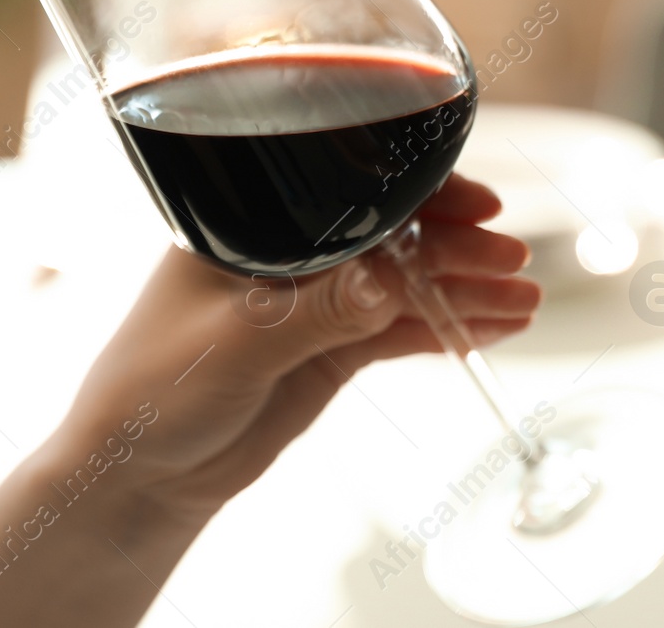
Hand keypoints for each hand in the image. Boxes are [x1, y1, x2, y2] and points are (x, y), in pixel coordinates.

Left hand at [0, 173, 535, 627]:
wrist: (141, 472)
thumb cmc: (152, 390)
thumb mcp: (230, 347)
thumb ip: (312, 314)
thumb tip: (389, 283)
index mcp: (253, 225)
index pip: (349, 191)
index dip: (419, 194)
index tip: (477, 205)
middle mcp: (293, 253)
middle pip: (392, 236)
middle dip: (456, 248)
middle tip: (511, 264)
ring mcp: (319, 300)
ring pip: (406, 285)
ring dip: (463, 291)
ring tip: (523, 303)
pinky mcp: (334, 347)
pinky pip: (401, 332)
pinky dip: (446, 330)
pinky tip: (491, 331)